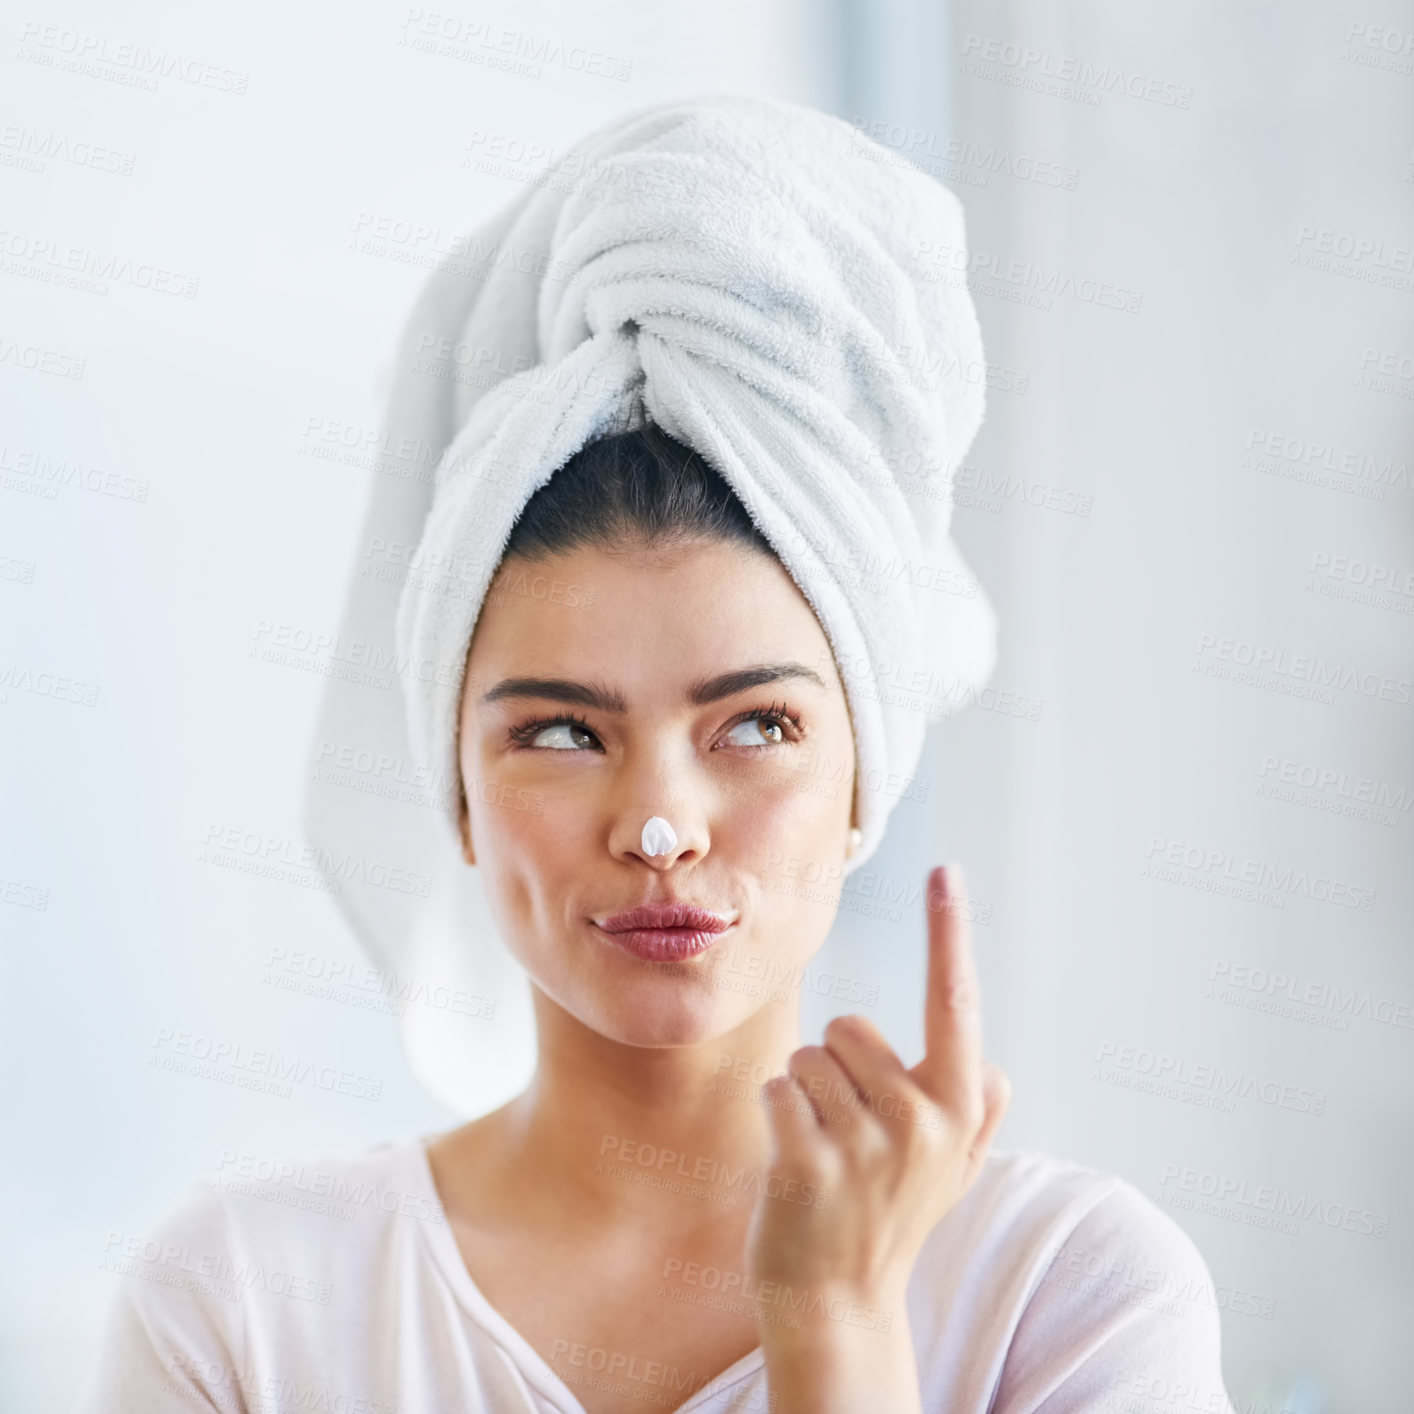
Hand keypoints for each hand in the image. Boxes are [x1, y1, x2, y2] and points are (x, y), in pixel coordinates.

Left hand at [744, 862, 1011, 1310]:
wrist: (839, 1302)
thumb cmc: (890, 1221)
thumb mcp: (951, 1173)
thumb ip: (974, 1116)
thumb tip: (993, 1069)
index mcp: (958, 1107)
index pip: (955, 1001)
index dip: (948, 931)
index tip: (945, 871)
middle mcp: (923, 1120)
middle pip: (849, 1027)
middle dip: (836, 1066)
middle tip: (846, 1132)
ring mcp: (868, 1145)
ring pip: (807, 1056)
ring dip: (802, 1095)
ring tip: (822, 1152)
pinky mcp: (810, 1163)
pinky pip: (777, 1089)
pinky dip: (773, 1115)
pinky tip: (791, 1162)